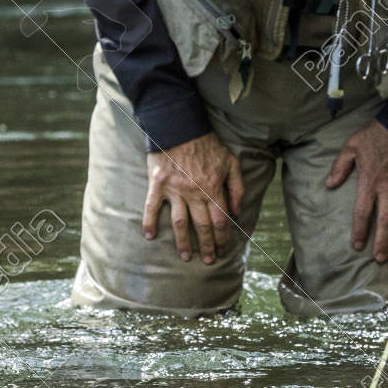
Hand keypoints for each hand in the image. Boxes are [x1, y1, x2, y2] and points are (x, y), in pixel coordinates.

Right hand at [144, 132, 243, 264]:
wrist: (181, 126)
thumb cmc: (208, 145)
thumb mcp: (231, 162)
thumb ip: (237, 187)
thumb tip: (238, 211)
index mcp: (214, 188)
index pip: (221, 221)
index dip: (223, 238)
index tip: (224, 249)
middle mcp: (195, 193)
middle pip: (202, 226)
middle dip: (207, 246)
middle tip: (209, 260)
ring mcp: (175, 190)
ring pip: (180, 223)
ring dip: (183, 242)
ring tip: (186, 256)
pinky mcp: (157, 184)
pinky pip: (151, 207)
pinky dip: (149, 222)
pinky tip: (149, 237)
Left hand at [325, 119, 387, 261]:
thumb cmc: (378, 134)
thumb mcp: (352, 146)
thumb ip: (340, 166)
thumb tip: (329, 184)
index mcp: (369, 181)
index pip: (362, 211)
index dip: (359, 230)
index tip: (357, 245)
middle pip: (385, 220)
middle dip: (381, 241)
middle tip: (379, 258)